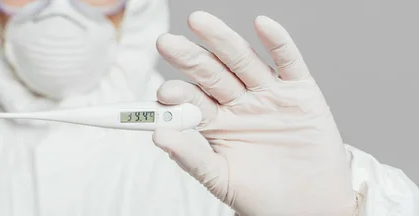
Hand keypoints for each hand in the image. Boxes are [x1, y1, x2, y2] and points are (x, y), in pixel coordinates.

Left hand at [153, 12, 356, 215]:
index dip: (178, 94)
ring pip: (242, 61)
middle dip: (189, 57)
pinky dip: (277, 42)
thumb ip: (191, 157)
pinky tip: (262, 25)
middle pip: (211, 73)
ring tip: (199, 22)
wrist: (310, 208)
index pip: (191, 100)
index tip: (163, 94)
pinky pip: (288, 62)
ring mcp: (269, 94)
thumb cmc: (262, 196)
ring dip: (222, 40)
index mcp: (217, 123)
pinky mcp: (300, 92)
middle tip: (166, 43)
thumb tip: (158, 136)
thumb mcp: (220, 179)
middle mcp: (239, 103)